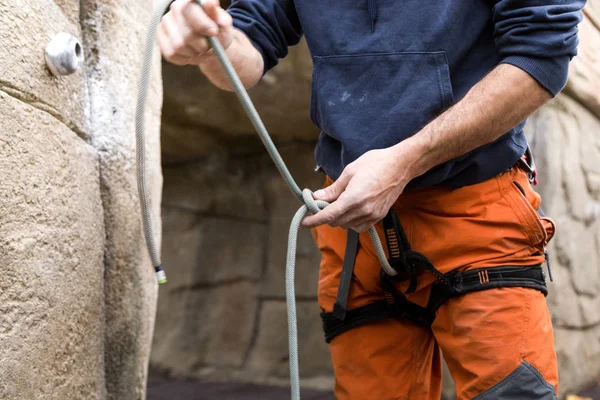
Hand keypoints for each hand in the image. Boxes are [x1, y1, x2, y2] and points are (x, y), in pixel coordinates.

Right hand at [158, 0, 232, 65]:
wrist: (209, 43)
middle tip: (209, 47)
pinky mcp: (160, 37)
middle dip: (202, 45)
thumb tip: (211, 3)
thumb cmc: (217, 31)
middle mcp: (175, 8)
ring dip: (194, 54)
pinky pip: (171, 54)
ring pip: (179, 46)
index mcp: (191, 1)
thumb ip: (218, 15)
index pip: (189, 10)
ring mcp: (166, 22)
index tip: (213, 32)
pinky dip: (185, 59)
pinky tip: (191, 54)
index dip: (202, 24)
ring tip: (201, 51)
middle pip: (187, 34)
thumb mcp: (223, 23)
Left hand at [301, 146, 415, 232]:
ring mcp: (372, 215)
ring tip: (339, 203)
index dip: (314, 220)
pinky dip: (351, 221)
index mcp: (354, 198)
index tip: (304, 222)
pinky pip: (359, 227)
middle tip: (322, 203)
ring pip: (347, 226)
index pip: (328, 215)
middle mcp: (363, 210)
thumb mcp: (350, 171)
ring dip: (339, 218)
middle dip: (326, 215)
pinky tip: (351, 209)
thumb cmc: (376, 163)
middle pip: (336, 222)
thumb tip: (317, 197)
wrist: (401, 165)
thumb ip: (333, 189)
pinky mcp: (379, 216)